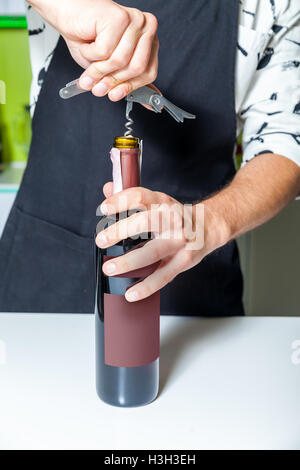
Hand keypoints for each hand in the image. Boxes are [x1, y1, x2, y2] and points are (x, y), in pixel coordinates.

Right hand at [29, 0, 158, 100]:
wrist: (67, 13)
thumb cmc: (88, 37)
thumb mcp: (110, 67)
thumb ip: (129, 82)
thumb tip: (148, 103)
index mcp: (148, 39)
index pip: (149, 72)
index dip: (130, 87)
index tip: (114, 94)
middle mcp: (145, 27)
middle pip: (137, 68)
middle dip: (113, 80)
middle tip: (97, 88)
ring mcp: (133, 20)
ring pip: (120, 61)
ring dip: (98, 69)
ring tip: (88, 68)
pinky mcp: (118, 17)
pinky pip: (104, 51)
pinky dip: (90, 53)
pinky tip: (87, 44)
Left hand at [95, 183, 228, 301]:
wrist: (208, 228)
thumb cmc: (175, 216)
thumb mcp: (156, 202)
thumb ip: (131, 197)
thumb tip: (107, 189)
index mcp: (162, 203)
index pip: (141, 196)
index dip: (121, 201)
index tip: (104, 208)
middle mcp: (172, 220)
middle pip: (147, 222)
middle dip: (122, 230)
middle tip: (101, 240)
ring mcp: (179, 241)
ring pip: (153, 251)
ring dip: (130, 262)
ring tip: (109, 268)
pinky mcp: (183, 261)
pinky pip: (164, 275)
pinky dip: (147, 287)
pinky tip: (131, 293)